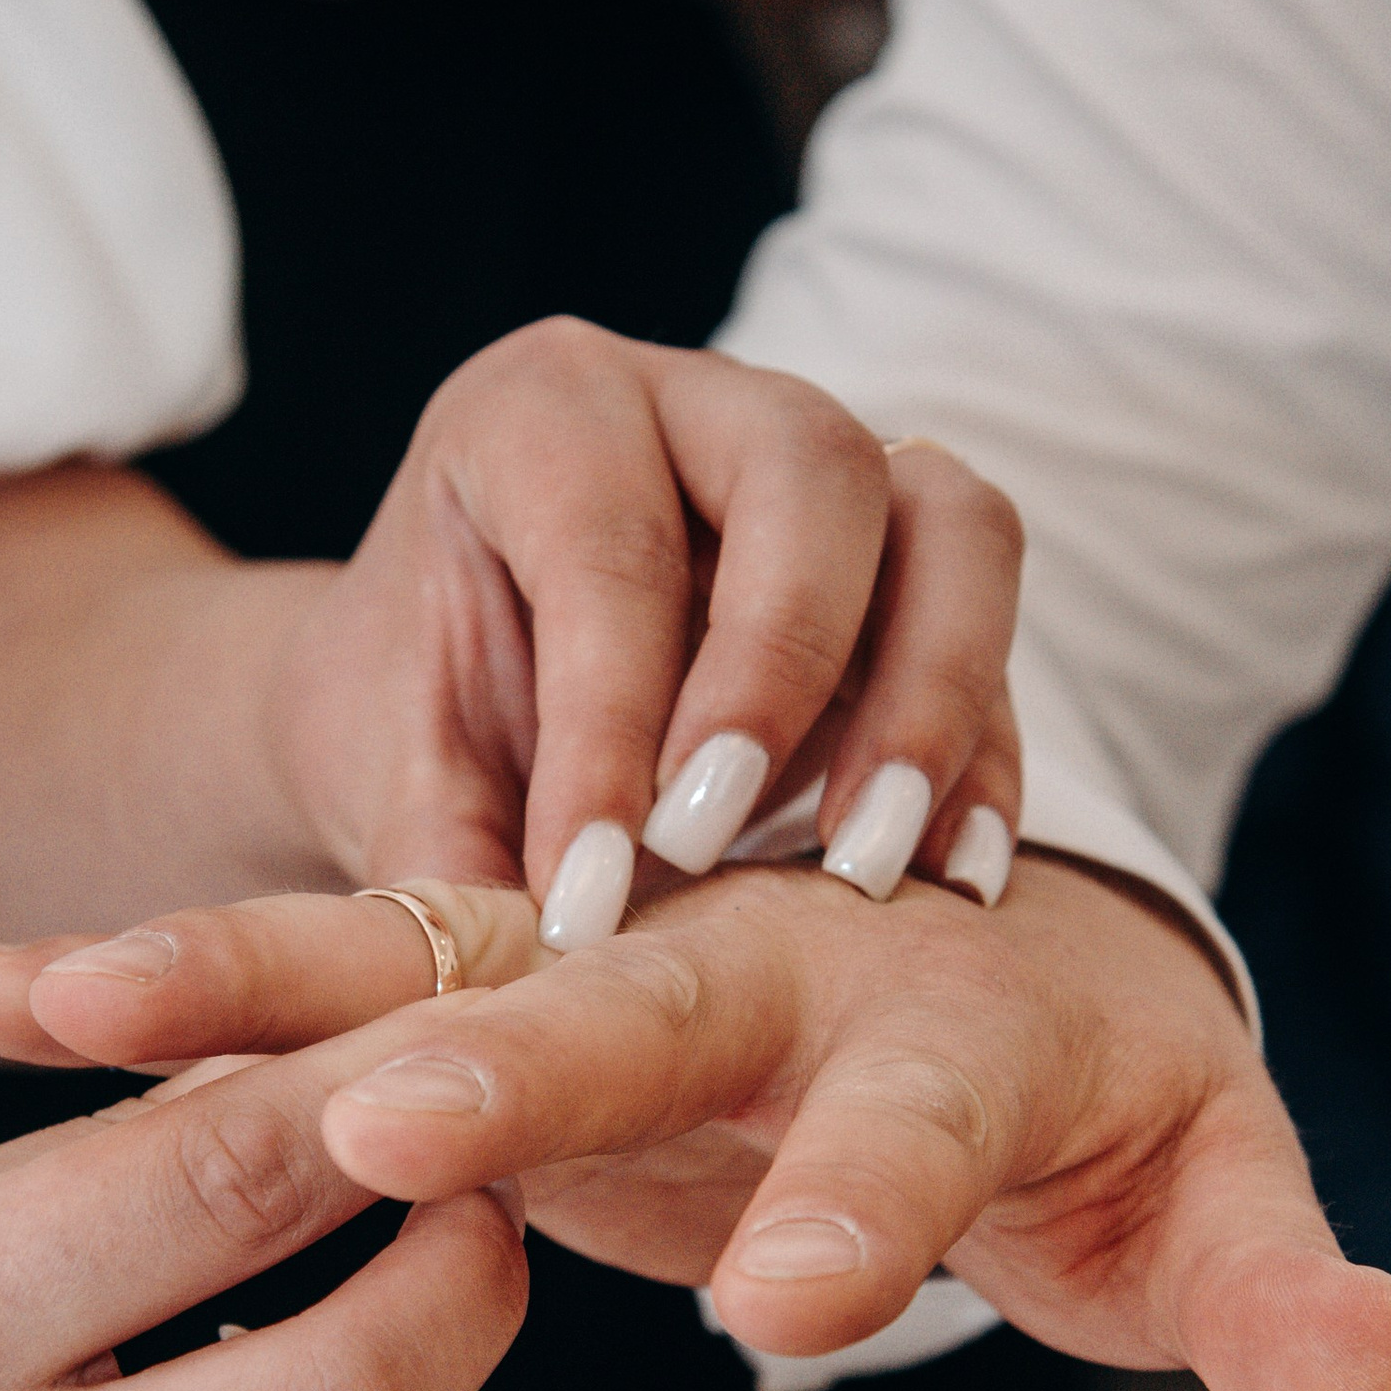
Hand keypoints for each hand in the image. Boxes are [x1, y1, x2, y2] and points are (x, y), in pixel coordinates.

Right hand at [0, 858, 1390, 1390]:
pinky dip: (168, 993)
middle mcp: (769, 955)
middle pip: (641, 997)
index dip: (871, 1201)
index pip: (922, 1104)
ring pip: (427, 951)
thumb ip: (1279, 1283)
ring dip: (251, 981)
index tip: (798, 1304)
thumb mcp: (1210, 1200)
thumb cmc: (1099, 1106)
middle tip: (385, 1121)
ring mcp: (617, 957)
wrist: (984, 954)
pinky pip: (319, 977)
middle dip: (517, 1059)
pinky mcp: (497, 983)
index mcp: (958, 1016)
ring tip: (55, 1002)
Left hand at [269, 323, 1024, 941]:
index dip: (604, 727)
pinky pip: (990, 626)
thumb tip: (505, 985)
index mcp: (539, 413)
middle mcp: (703, 405)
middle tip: (715, 843)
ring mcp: (834, 469)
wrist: (469, 711)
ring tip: (865, 868)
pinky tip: (950, 875)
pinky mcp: (915, 565)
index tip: (588, 899)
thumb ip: (447, 871)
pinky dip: (980, 752)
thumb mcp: (400, 786)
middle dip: (780, 668)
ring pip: (950, 517)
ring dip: (926, 698)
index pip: (603, 545)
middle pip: (810, 468)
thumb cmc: (423, 729)